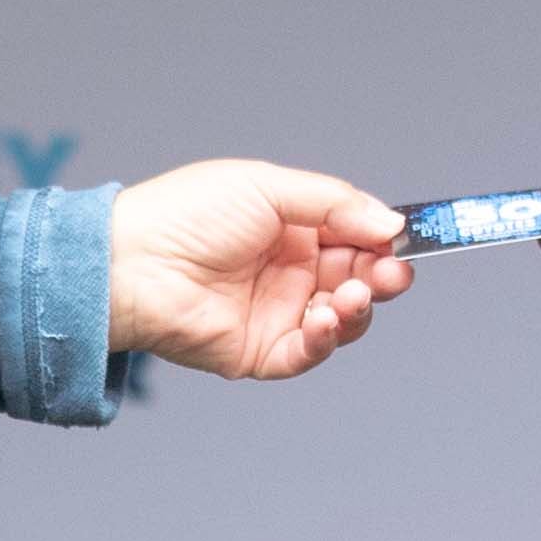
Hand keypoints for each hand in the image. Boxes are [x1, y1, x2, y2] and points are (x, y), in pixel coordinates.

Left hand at [106, 164, 411, 379]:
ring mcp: (278, 313)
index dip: (384, 241)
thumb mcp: (269, 188)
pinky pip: (308, 353)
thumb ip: (335, 203)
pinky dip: (326, 338)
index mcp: (294, 229)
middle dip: (382, 277)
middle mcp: (291, 272)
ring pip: (343, 319)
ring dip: (357, 308)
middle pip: (359, 280)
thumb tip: (391, 223)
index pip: (357, 238)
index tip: (409, 240)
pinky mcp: (260, 351)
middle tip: (390, 273)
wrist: (132, 263)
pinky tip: (324, 319)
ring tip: (349, 295)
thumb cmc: (187, 214)